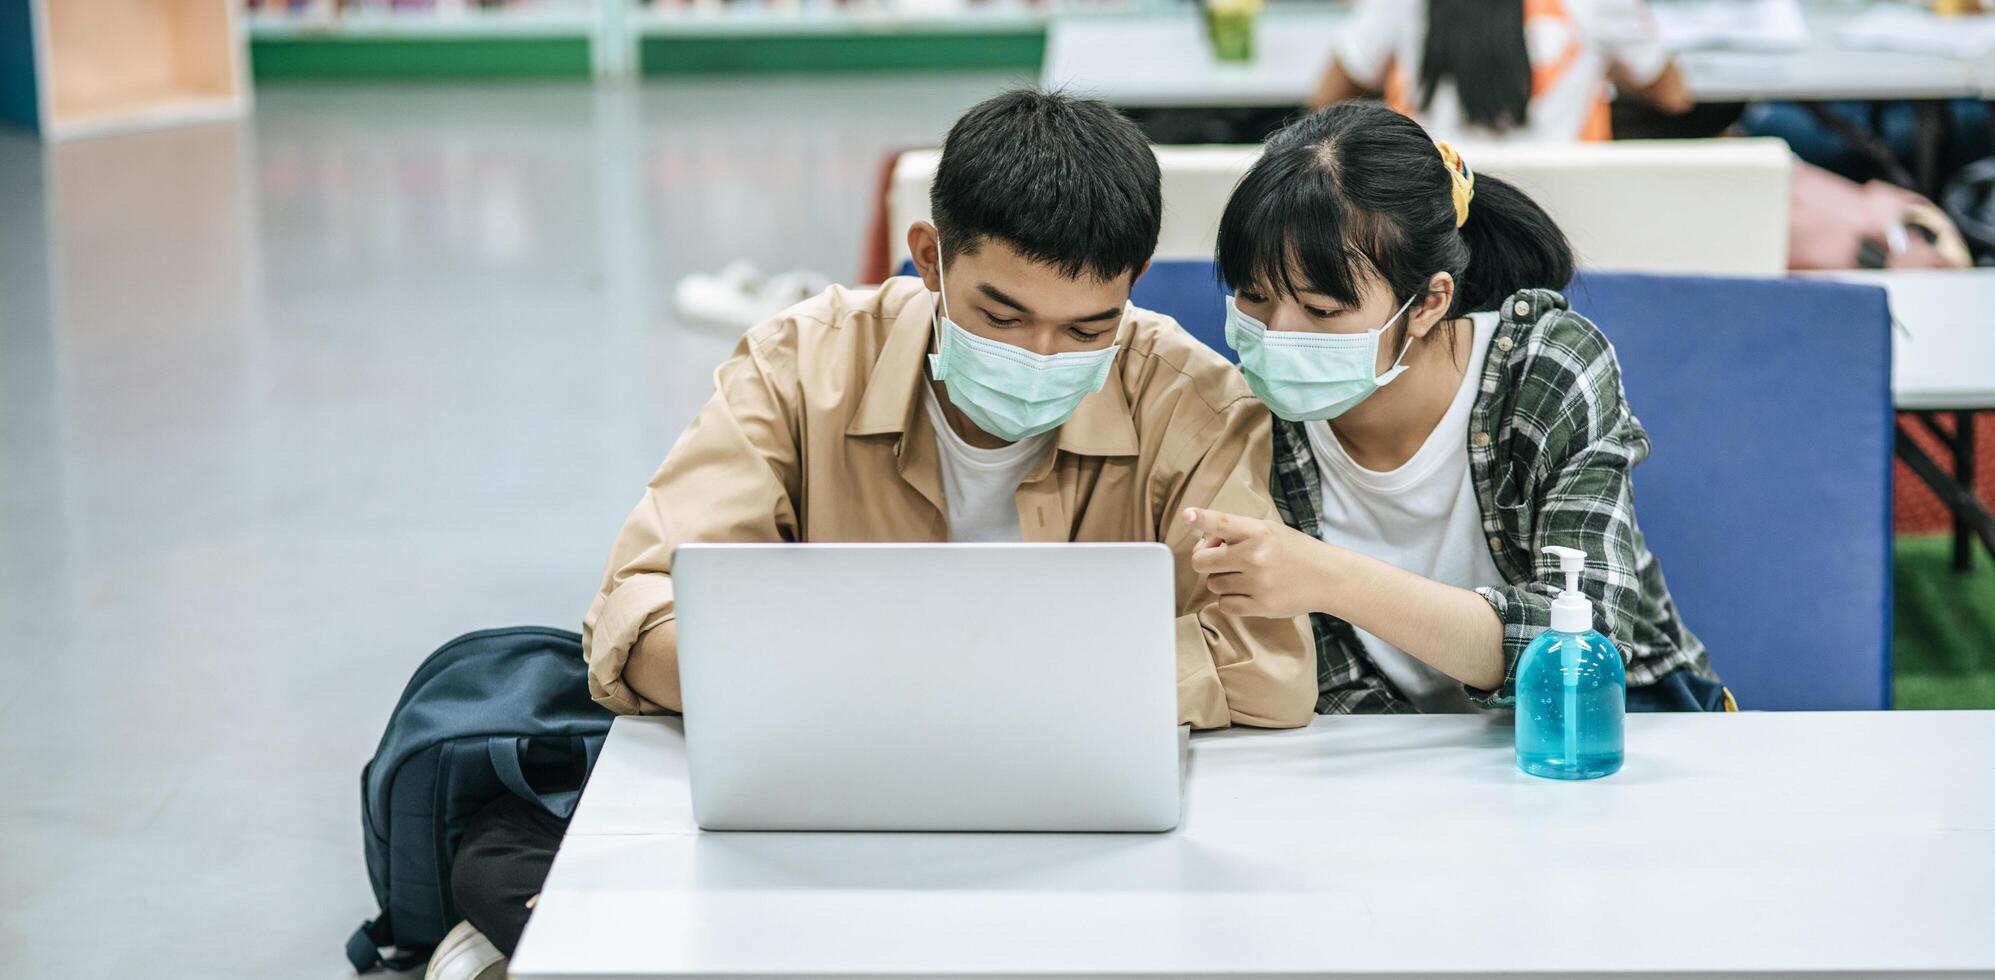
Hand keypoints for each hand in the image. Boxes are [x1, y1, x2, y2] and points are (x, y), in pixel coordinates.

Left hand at [1181, 507, 1329, 618]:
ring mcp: (1258, 583)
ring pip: (1212, 584)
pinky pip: (1224, 604)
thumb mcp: (1269, 531)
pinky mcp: (1260, 606)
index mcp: (1258, 532)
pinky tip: (1248, 592)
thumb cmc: (1293, 551)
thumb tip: (1203, 543)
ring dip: (1221, 580)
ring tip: (1244, 576)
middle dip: (1206, 561)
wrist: (1327, 577)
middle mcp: (1256, 556)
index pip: (1222, 522)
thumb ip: (1236, 533)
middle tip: (1221, 560)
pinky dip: (1230, 600)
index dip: (1202, 518)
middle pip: (1202, 561)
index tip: (1187, 515)